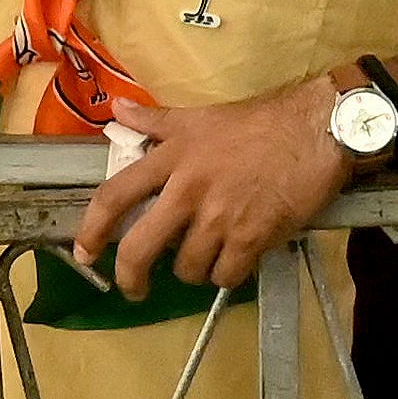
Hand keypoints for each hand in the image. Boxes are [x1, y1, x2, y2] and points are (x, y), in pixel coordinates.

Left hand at [67, 82, 356, 302]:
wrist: (313, 130)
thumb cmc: (258, 122)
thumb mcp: (199, 116)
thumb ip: (155, 120)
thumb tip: (117, 110)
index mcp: (170, 157)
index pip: (114, 196)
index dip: (91, 230)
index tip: (84, 253)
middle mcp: (187, 189)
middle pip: (140, 248)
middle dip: (130, 277)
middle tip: (134, 288)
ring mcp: (218, 217)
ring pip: (187, 268)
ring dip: (194, 269)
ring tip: (209, 252)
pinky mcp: (250, 237)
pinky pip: (225, 276)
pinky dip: (228, 273)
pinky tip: (237, 257)